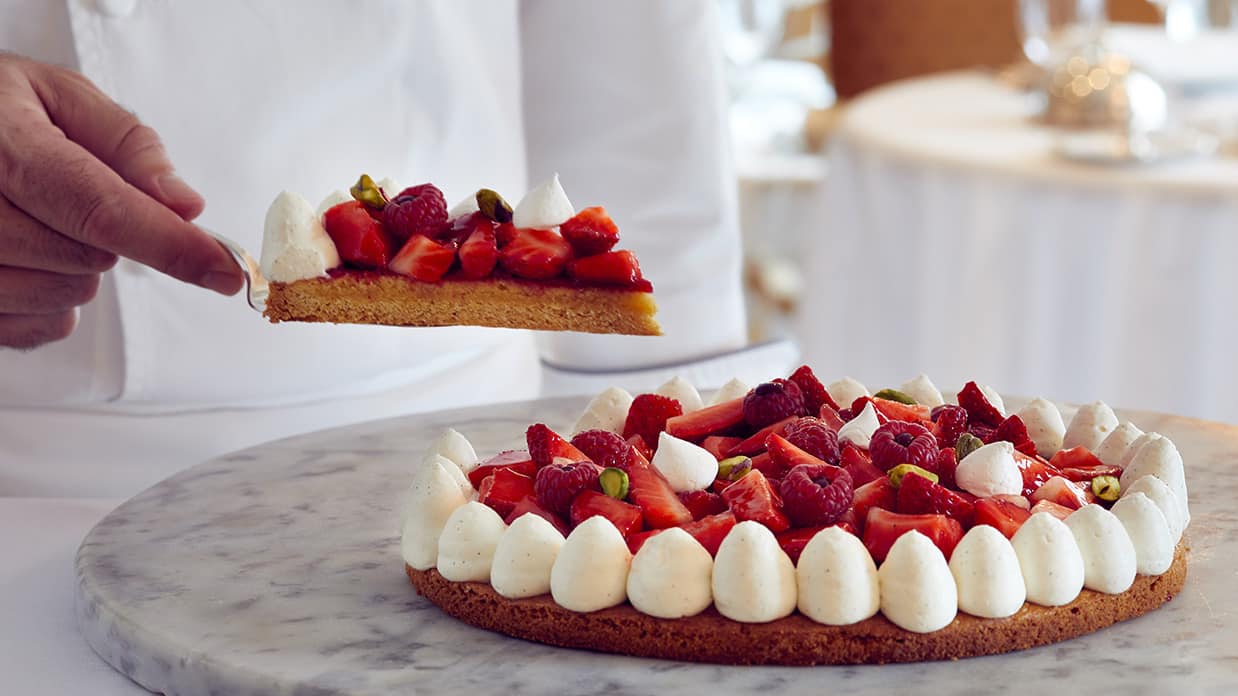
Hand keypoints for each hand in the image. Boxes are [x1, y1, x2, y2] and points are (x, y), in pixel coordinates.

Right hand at [0, 52, 242, 348]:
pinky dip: (52, 302)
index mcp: (4, 148)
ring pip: (65, 298)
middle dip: (107, 236)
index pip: (98, 209)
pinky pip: (38, 328)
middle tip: (68, 194)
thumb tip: (185, 206)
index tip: (226, 271)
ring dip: (77, 270)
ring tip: (39, 221)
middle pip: (88, 259)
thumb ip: (127, 144)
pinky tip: (27, 258)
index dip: (170, 244)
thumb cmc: (0, 109)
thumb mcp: (60, 95)